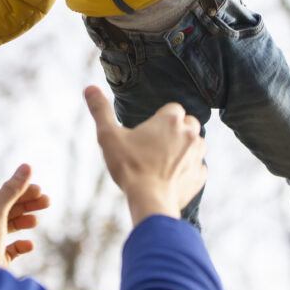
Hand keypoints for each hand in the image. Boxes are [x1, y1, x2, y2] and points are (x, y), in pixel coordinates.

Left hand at [0, 163, 50, 267]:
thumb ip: (11, 190)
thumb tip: (27, 166)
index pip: (1, 195)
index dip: (21, 190)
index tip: (40, 190)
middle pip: (8, 209)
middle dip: (27, 204)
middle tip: (48, 201)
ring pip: (10, 227)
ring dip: (25, 220)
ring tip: (37, 220)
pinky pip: (11, 250)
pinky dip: (22, 245)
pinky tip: (29, 245)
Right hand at [84, 86, 206, 224]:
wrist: (150, 201)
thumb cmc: (129, 166)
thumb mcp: (108, 136)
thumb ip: (100, 110)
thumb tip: (89, 88)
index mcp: (171, 119)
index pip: (172, 108)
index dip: (160, 118)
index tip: (147, 131)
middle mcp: (190, 133)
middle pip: (187, 123)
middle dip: (175, 130)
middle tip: (154, 145)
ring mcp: (198, 155)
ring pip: (196, 143)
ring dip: (184, 147)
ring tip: (163, 160)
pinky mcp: (200, 176)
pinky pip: (198, 166)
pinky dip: (188, 169)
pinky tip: (172, 176)